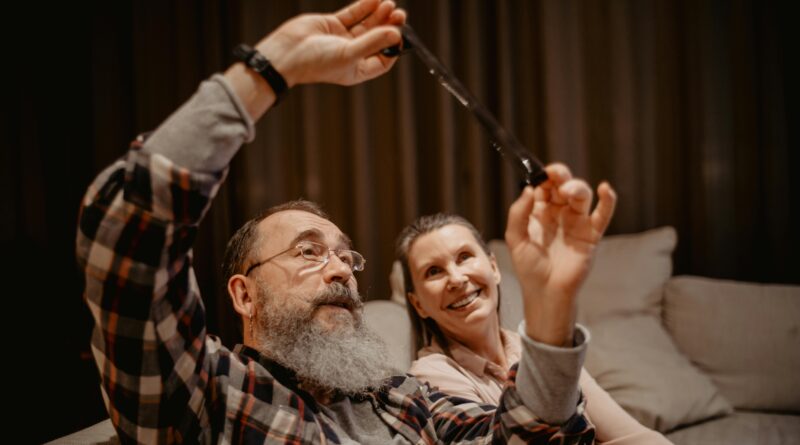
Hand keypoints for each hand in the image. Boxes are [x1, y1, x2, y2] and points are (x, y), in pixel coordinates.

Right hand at [258, 0, 405, 86]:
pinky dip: (364, 6)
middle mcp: (352, 54)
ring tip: (390, 4)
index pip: (383, 59)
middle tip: (400, 15)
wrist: (286, 53)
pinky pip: (353, 14)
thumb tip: (396, 34)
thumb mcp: (348, 54)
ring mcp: (343, 39)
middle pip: (377, 39)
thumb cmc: (315, 62)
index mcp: (357, 70)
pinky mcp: (334, 25)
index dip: (393, 47)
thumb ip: (372, 42)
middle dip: (389, 26)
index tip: (400, 35)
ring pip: (366, 24)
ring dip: (378, 14)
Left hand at [505, 163, 616, 345]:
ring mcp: (576, 222)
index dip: (543, 178)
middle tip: (555, 175)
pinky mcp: (591, 234)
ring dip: (577, 187)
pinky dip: (608, 200)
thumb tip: (529, 189)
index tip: (541, 175)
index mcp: (539, 211)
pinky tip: (605, 188)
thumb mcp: (516, 238)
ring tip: (568, 192)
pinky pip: (603, 214)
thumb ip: (518, 214)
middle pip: (563, 185)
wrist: (546, 292)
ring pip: (581, 195)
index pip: (544, 186)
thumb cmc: (529, 267)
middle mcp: (559, 213)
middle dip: (560, 176)